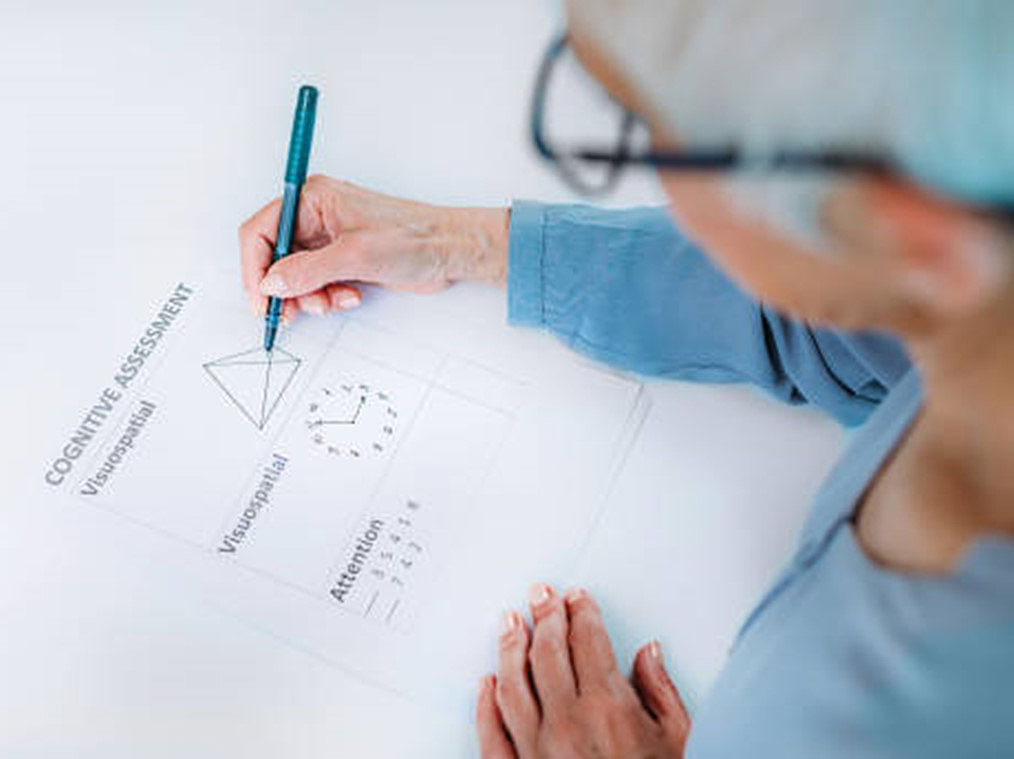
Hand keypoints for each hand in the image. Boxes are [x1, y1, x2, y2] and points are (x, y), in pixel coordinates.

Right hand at [238, 176, 508, 320]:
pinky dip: (327, 298)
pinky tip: (351, 297)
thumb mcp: (356, 255)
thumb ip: (308, 271)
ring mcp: (329, 241)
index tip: (261, 300)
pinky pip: (318, 285)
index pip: (262, 231)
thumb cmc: (414, 237)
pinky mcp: (343, 261)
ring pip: (296, 277)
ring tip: (333, 303)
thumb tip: (272, 284)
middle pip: (276, 258)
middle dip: (285, 289)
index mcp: (313, 200)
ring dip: (309, 297)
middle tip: (292, 314)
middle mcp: (316, 217)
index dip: (255, 268)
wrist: (450, 251)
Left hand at [477, 585, 689, 758]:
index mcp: (609, 711)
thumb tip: (647, 654)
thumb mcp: (680, 743)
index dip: (581, 612)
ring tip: (510, 622)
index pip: (588, 641)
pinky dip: (485, 704)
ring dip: (509, 647)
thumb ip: (662, 693)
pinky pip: (491, 735)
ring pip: (512, 684)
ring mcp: (537, 752)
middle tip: (540, 594)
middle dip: (544, 616)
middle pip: (547, 653)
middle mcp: (568, 725)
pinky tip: (486, 683)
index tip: (577, 598)